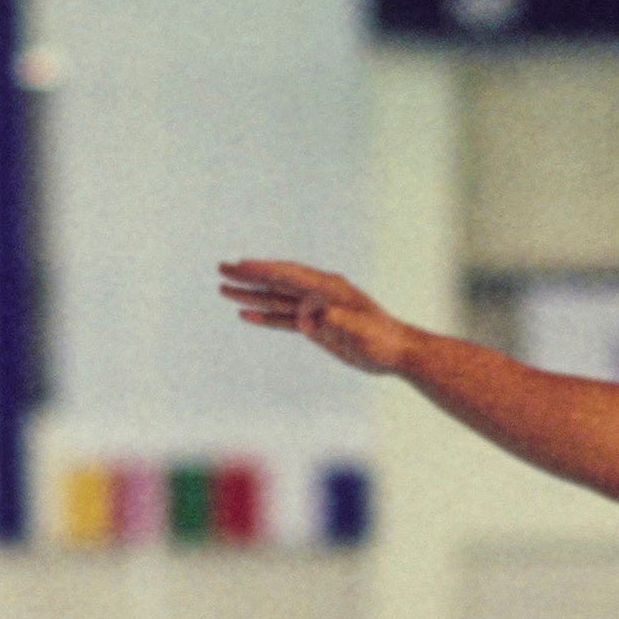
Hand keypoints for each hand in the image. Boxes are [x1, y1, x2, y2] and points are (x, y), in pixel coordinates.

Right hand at [219, 258, 418, 374]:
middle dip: (249, 275)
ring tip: (223, 289)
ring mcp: (315, 308)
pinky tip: (245, 314)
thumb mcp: (361, 329)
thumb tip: (311, 315)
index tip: (240, 265)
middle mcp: (318, 293)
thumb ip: (336, 319)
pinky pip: (284, 318)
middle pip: (277, 281)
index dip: (265, 269)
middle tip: (221, 268)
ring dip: (251, 294)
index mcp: (328, 287)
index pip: (290, 275)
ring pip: (276, 299)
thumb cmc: (382, 338)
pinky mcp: (314, 325)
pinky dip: (265, 316)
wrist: (396, 352)